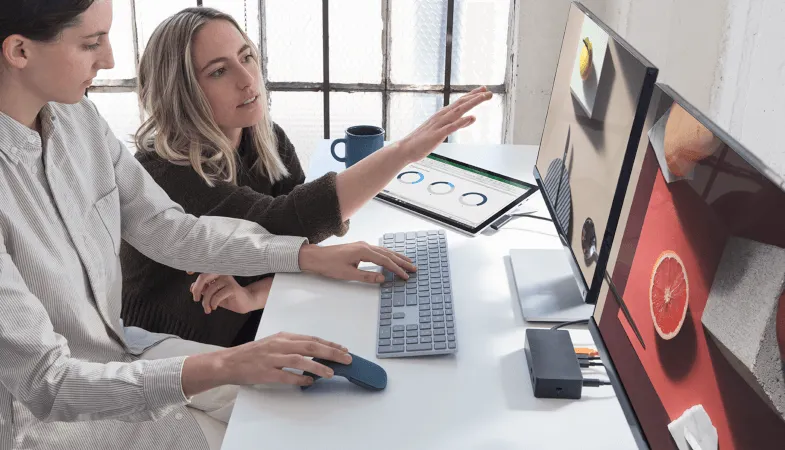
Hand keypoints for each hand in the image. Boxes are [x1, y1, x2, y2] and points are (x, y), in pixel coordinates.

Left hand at [190, 274, 272, 313]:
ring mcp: (227, 280)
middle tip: (195, 299)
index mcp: (216, 273)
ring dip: (206, 302)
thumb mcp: (213, 294)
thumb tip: (192, 288)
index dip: (193, 268)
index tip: (188, 272)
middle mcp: (221, 274)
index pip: (202, 270)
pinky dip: (214, 303)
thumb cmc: (228, 297)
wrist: (245, 302)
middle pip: (203, 277)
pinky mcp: (232, 288)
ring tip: (208, 309)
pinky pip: (217, 296)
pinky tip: (215, 307)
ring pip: (210, 290)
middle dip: (197, 289)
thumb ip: (204, 289)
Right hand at [223, 332, 350, 385]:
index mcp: (283, 337)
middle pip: (310, 346)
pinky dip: (298, 378)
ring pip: (299, 360)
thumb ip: (292, 346)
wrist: (229, 362)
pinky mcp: (265, 372)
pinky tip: (309, 381)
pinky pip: (285, 376)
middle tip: (346, 359)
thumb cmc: (252, 353)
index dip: (329, 344)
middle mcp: (279, 345)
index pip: (311, 339)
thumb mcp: (274, 343)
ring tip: (331, 372)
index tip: (343, 349)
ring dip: (317, 366)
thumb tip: (314, 352)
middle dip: (331, 352)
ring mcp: (272, 359)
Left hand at [298, 241, 415, 282]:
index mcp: (363, 251)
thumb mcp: (348, 274)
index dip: (397, 269)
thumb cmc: (329, 265)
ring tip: (408, 262)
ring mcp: (363, 245)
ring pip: (384, 251)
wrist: (316, 257)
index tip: (405, 275)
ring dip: (397, 257)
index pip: (385, 261)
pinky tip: (392, 257)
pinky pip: (378, 250)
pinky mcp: (360, 248)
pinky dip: (388, 255)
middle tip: (413, 268)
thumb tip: (382, 278)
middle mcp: (365, 245)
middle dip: (401, 261)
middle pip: (388, 254)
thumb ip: (367, 276)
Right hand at [396, 86, 491, 162]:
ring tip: (482, 98)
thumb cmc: (423, 140)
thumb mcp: (444, 130)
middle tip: (489, 92)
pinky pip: (451, 127)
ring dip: (471, 104)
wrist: (406, 149)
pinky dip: (461, 122)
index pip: (460, 102)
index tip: (483, 90)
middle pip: (461, 104)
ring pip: (457, 112)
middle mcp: (441, 116)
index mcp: (443, 115)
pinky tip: (470, 118)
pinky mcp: (437, 135)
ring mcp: (439, 125)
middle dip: (475, 97)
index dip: (472, 95)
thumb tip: (472, 117)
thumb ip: (459, 124)